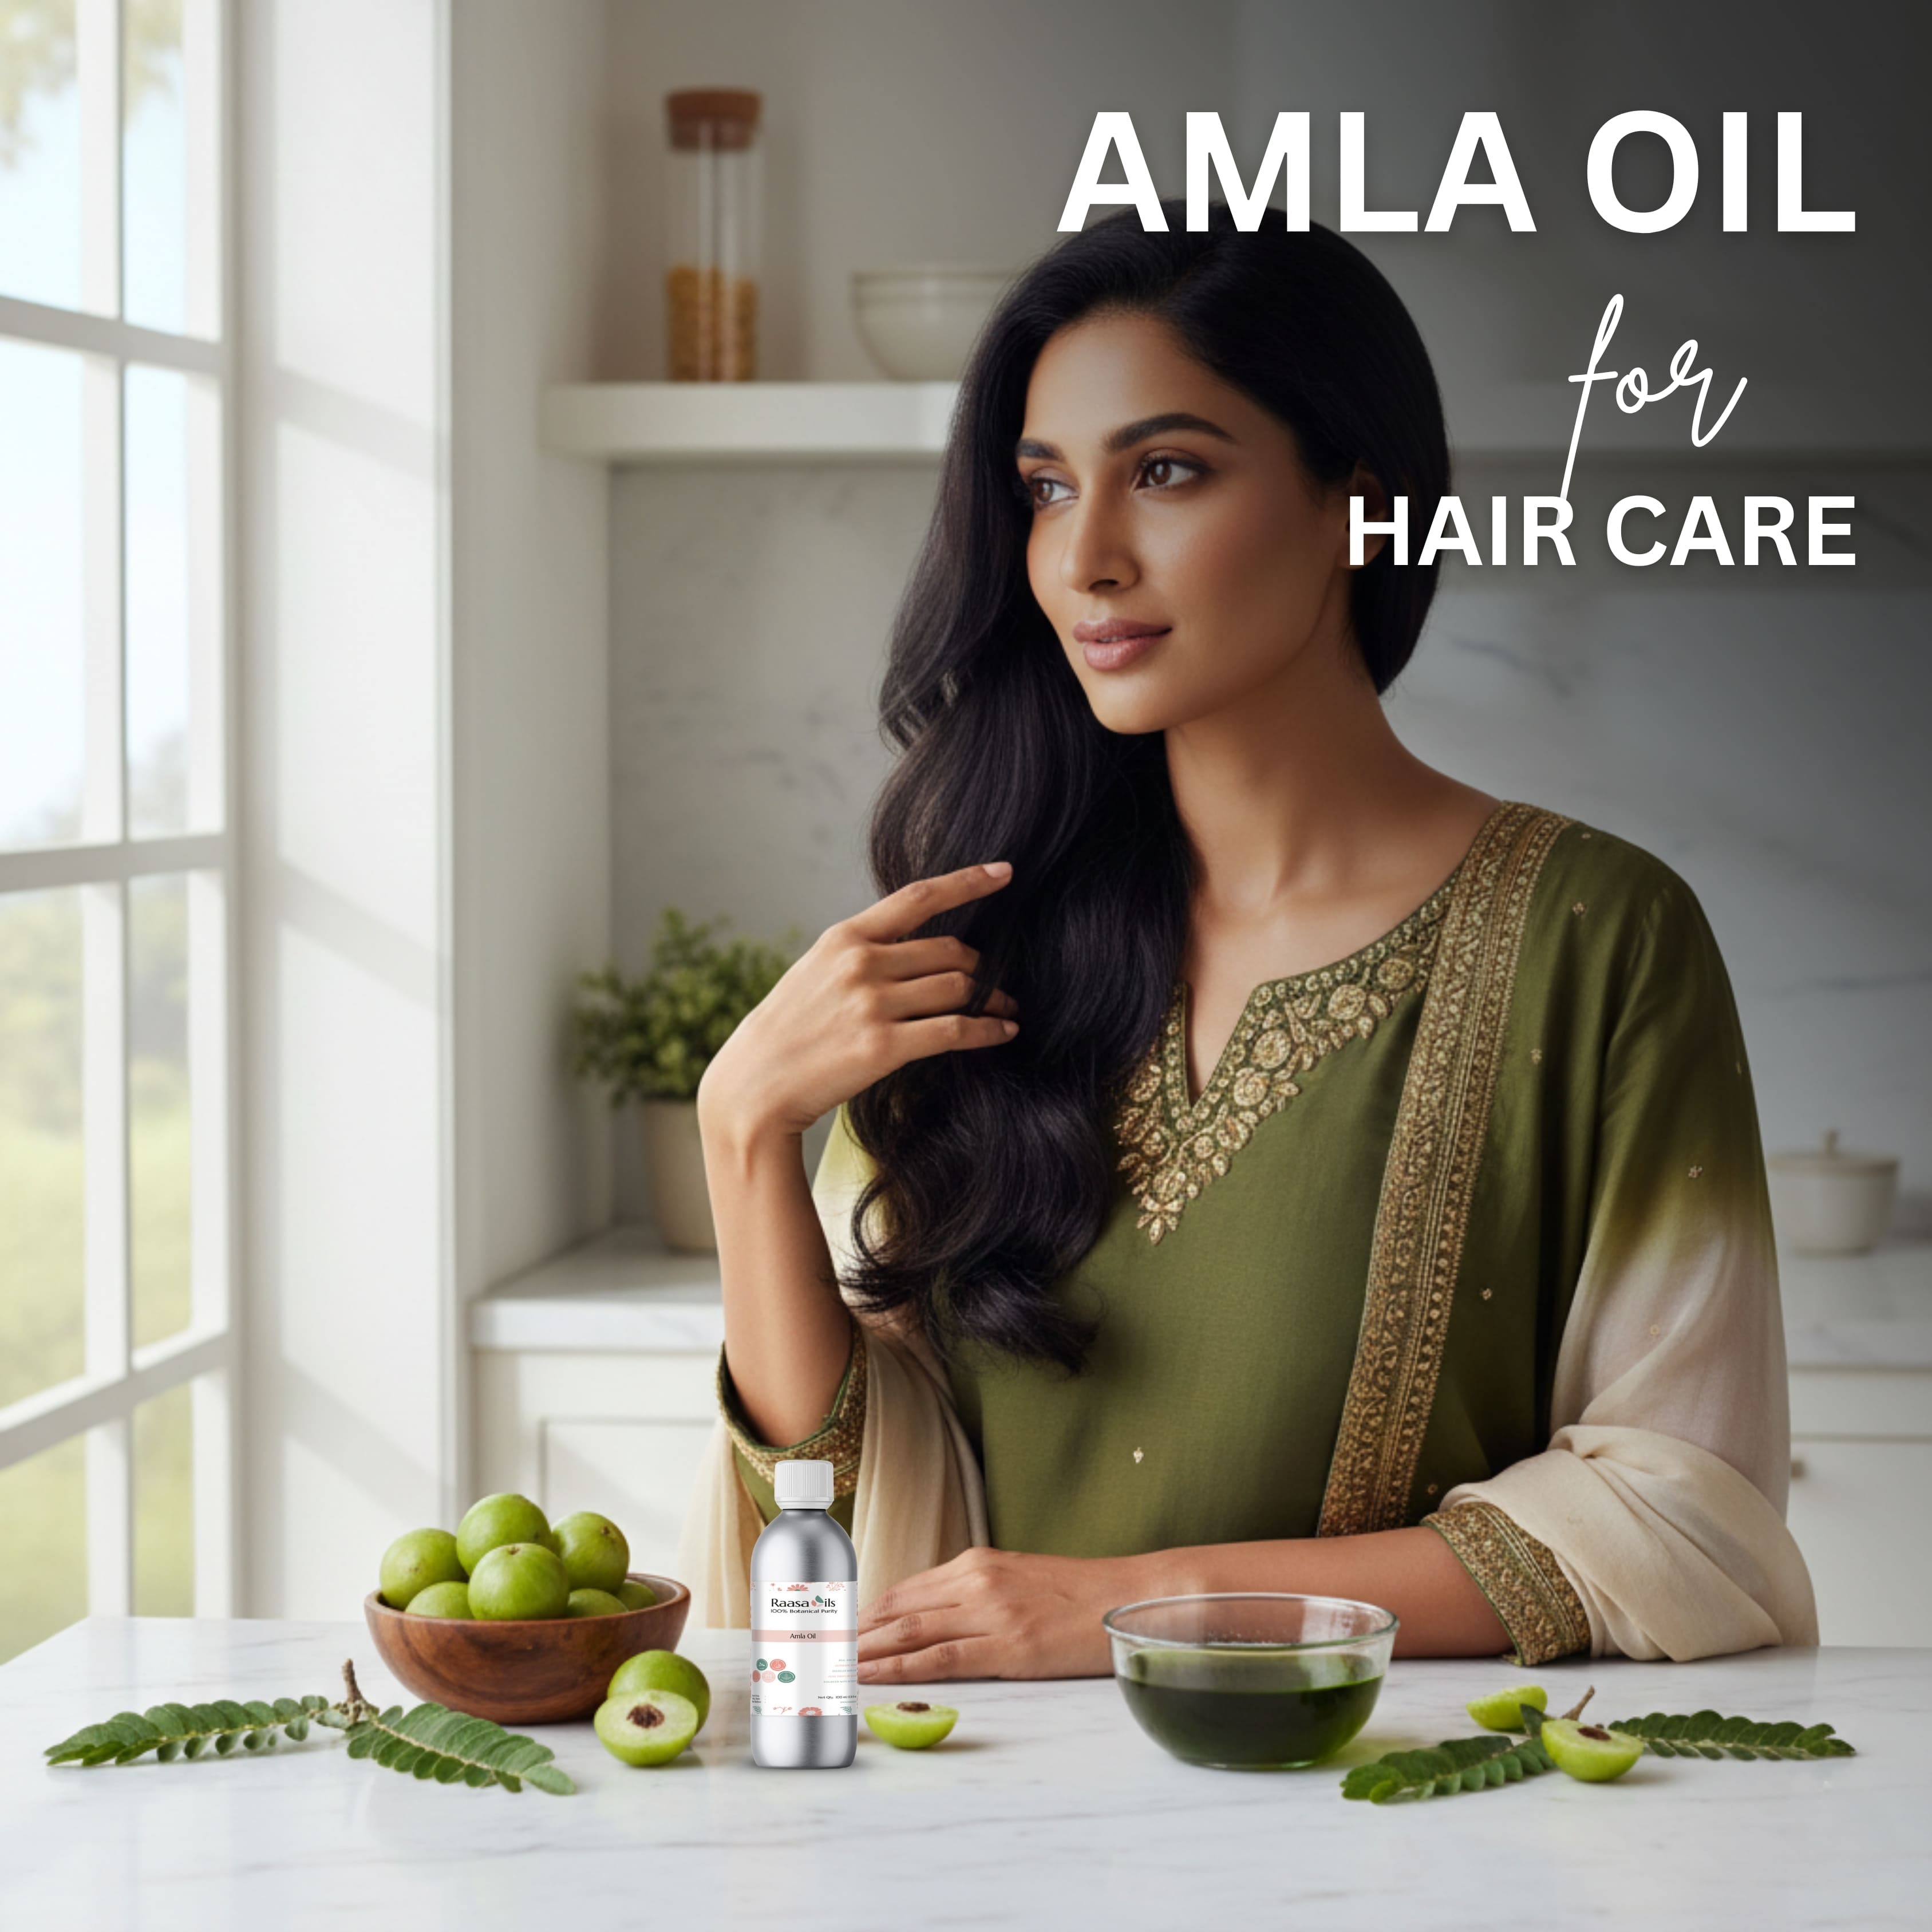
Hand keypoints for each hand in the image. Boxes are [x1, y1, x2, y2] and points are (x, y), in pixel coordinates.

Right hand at [697, 862, 1019, 1147]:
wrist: (754, 1085)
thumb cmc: (789, 1030)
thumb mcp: (816, 972)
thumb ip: (862, 954)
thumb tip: (916, 947)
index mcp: (845, 938)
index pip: (918, 897)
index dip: (967, 882)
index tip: (1004, 871)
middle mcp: (861, 963)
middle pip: (949, 951)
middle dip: (983, 966)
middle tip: (1000, 983)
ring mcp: (872, 1004)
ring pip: (958, 988)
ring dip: (994, 998)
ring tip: (1007, 1009)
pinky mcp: (883, 1046)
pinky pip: (955, 1030)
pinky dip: (989, 1030)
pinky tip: (1004, 1032)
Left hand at [856, 1547, 1158, 1681]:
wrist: (1134, 1595)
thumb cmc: (1080, 1596)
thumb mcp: (1019, 1582)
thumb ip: (976, 1596)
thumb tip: (934, 1624)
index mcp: (976, 1562)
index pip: (902, 1590)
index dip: (860, 1614)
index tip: (829, 1632)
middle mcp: (976, 1579)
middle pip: (895, 1610)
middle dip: (849, 1633)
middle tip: (810, 1651)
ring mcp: (991, 1611)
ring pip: (908, 1632)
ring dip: (861, 1652)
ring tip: (826, 1668)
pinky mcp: (1009, 1645)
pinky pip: (939, 1659)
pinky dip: (897, 1670)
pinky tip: (869, 1678)